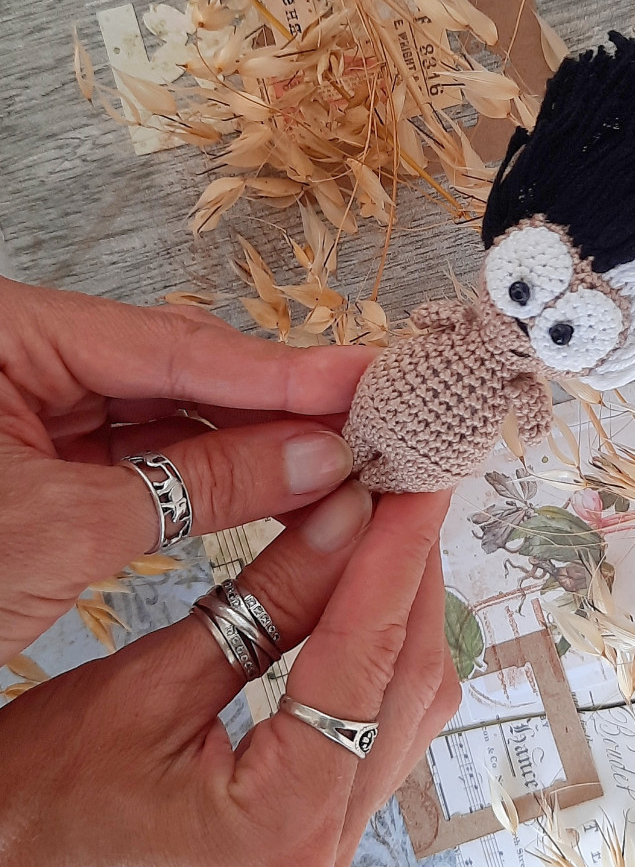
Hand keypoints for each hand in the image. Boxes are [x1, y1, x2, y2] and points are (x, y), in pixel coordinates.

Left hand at [0, 278, 375, 663]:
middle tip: (366, 419)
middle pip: (176, 369)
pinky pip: (143, 453)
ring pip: (166, 413)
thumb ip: (202, 484)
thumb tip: (319, 456)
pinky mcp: (43, 458)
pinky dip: (209, 474)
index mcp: (2, 335)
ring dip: (251, 442)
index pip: (169, 341)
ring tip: (336, 455)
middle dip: (274, 404)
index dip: (280, 367)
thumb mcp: (61, 531)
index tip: (364, 376)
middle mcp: (22, 358)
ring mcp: (33, 407)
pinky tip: (275, 481)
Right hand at [0, 488, 460, 865]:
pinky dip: (378, 654)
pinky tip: (361, 597)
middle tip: (402, 488)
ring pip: (404, 705)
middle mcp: (328, 845)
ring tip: (385, 527)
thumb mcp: (144, 693)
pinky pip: (377, 726)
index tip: (418, 483)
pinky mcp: (316, 825)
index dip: (397, 555)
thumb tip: (343, 516)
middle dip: (410, 575)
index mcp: (285, 822)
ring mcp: (329, 842)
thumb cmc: (34, 813)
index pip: (368, 657)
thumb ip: (263, 604)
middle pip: (408, 681)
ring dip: (401, 611)